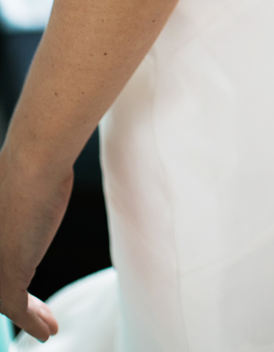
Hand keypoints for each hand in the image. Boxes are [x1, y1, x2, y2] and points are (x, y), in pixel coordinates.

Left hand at [0, 141, 69, 341]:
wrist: (34, 164)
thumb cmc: (32, 167)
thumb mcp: (22, 195)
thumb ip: (21, 214)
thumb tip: (32, 204)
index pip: (0, 263)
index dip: (10, 285)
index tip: (24, 295)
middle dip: (17, 304)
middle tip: (38, 315)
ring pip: (4, 301)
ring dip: (28, 316)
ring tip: (49, 326)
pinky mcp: (5, 275)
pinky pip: (16, 308)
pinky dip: (32, 322)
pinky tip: (48, 329)